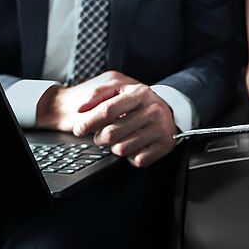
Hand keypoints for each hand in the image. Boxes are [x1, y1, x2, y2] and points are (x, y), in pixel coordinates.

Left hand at [36, 70, 176, 167]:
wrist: (170, 112)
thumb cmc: (138, 102)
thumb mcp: (121, 88)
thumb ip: (99, 93)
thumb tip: (80, 108)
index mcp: (140, 93)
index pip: (108, 110)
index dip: (89, 122)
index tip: (79, 129)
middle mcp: (152, 111)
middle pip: (111, 133)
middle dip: (99, 137)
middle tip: (100, 136)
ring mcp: (160, 129)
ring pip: (121, 149)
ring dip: (114, 147)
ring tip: (119, 138)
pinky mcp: (164, 146)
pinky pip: (136, 160)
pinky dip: (131, 156)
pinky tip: (134, 145)